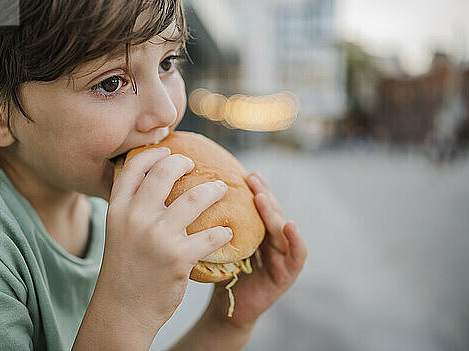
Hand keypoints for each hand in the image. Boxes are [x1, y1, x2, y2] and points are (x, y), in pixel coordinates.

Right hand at [98, 147, 233, 333]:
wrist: (124, 309)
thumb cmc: (126, 267)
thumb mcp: (119, 231)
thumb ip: (133, 206)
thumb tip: (155, 176)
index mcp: (117, 208)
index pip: (136, 166)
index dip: (155, 153)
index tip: (170, 151)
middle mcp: (135, 217)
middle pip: (166, 172)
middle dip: (185, 163)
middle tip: (196, 166)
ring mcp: (157, 236)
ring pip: (196, 198)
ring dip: (214, 190)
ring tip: (222, 190)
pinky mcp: (177, 257)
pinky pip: (211, 235)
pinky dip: (223, 233)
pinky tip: (227, 232)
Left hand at [205, 171, 306, 329]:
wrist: (226, 312)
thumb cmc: (219, 276)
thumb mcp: (215, 245)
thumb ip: (212, 225)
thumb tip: (187, 195)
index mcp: (256, 231)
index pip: (258, 205)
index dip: (255, 188)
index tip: (245, 173)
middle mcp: (271, 240)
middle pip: (272, 212)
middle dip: (264, 193)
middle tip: (252, 178)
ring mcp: (282, 257)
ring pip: (281, 229)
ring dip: (273, 212)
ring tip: (261, 198)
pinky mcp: (286, 275)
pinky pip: (297, 256)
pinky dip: (296, 240)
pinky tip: (290, 226)